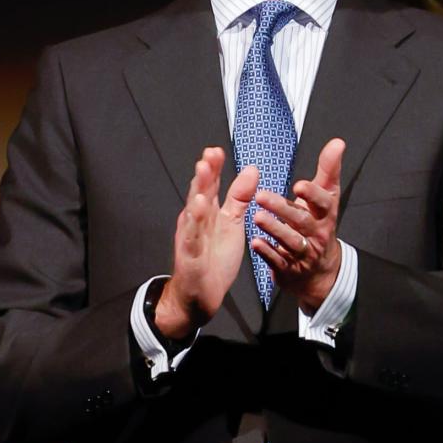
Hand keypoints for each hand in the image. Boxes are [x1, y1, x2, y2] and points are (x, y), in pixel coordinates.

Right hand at [155, 147, 257, 338]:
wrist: (201, 292)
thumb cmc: (215, 256)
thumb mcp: (232, 222)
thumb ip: (239, 197)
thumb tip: (251, 169)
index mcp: (208, 212)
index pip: (210, 186)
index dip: (213, 169)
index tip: (216, 150)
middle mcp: (196, 221)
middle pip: (199, 195)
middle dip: (203, 177)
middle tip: (207, 158)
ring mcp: (191, 238)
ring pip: (193, 216)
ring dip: (196, 198)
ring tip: (201, 183)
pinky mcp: (191, 257)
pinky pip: (191, 241)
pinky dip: (192, 229)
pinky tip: (195, 215)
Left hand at [250, 137, 345, 310]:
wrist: (321, 270)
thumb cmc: (319, 225)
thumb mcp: (327, 198)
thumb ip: (329, 170)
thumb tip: (338, 143)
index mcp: (325, 215)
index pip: (324, 203)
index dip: (313, 195)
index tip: (299, 185)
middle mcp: (317, 234)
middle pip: (302, 221)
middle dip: (283, 209)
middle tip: (261, 196)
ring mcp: (304, 253)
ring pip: (290, 241)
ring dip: (274, 229)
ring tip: (257, 218)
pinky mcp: (290, 269)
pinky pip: (278, 261)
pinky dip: (268, 252)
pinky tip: (256, 243)